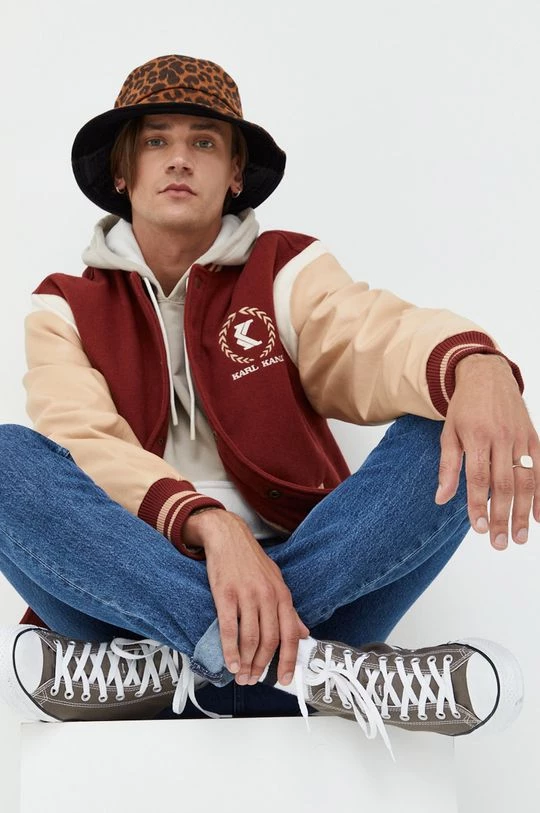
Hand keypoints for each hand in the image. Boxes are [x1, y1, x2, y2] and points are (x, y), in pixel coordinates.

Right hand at [183, 509, 309, 684]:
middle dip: (262, 666)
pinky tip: (230, 662)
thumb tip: (304, 632)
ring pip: (250, 638)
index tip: (284, 679)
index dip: (288, 660)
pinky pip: (230, 628)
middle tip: (254, 680)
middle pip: (269, 640)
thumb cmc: (251, 561)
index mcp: (282, 595)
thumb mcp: (276, 581)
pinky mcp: (226, 594)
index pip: (290, 634)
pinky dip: (230, 650)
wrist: (228, 536)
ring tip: (241, 676)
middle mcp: (267, 596)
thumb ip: (289, 610)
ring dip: (246, 663)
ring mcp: (247, 595)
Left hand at [435, 354, 538, 549]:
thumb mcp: (448, 433)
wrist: (487, 375)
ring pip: (525, 481)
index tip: (478, 529)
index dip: (478, 505)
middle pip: (503, 485)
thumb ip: (448, 466)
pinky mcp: (534, 437)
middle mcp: (501, 438)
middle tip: (498, 544)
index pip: (478, 478)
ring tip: (518, 538)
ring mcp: (520, 438)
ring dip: (523, 512)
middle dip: (501, 517)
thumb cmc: (464, 408)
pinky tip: (538, 517)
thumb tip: (441, 499)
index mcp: (476, 437)